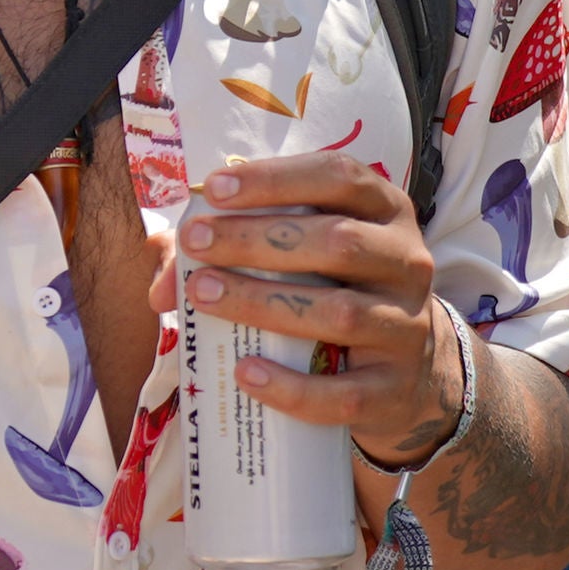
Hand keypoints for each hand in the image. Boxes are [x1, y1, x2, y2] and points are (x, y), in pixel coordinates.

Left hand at [173, 152, 456, 463]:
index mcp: (383, 211)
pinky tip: (245, 372)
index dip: (275, 179)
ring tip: (203, 295)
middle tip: (195, 243)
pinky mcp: (396, 389)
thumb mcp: (300, 254)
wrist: (407, 370)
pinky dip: (292, 387)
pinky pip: (345, 393)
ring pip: (340, 312)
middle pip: (338, 242)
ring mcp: (408, 327)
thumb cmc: (332, 288)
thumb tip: (160, 285)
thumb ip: (231, 250)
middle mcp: (406, 262)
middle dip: (256, 240)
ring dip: (261, 302)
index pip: (340, 177)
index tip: (213, 190)